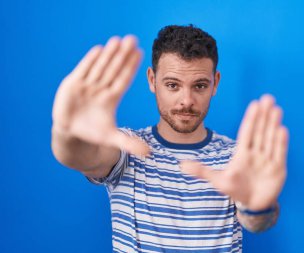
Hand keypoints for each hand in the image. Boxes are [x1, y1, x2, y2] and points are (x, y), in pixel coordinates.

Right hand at [52, 35, 148, 155]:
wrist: (70, 132)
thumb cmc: (92, 132)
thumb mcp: (111, 139)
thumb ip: (129, 144)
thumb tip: (149, 154)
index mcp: (112, 98)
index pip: (124, 79)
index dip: (131, 67)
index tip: (140, 54)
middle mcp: (101, 89)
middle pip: (114, 69)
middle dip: (122, 55)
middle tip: (132, 39)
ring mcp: (87, 85)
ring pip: (100, 67)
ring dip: (108, 54)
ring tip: (118, 40)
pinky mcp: (72, 85)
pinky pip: (83, 70)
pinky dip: (90, 61)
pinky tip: (99, 49)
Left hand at [181, 94, 288, 209]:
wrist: (252, 204)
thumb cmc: (235, 189)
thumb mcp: (217, 180)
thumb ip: (201, 171)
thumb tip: (181, 165)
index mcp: (242, 153)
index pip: (246, 132)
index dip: (251, 118)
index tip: (254, 103)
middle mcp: (255, 153)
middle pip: (260, 131)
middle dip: (264, 116)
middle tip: (268, 98)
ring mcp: (267, 160)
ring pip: (270, 138)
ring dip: (273, 124)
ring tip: (276, 109)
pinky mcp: (278, 169)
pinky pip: (279, 153)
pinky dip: (280, 143)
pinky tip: (282, 129)